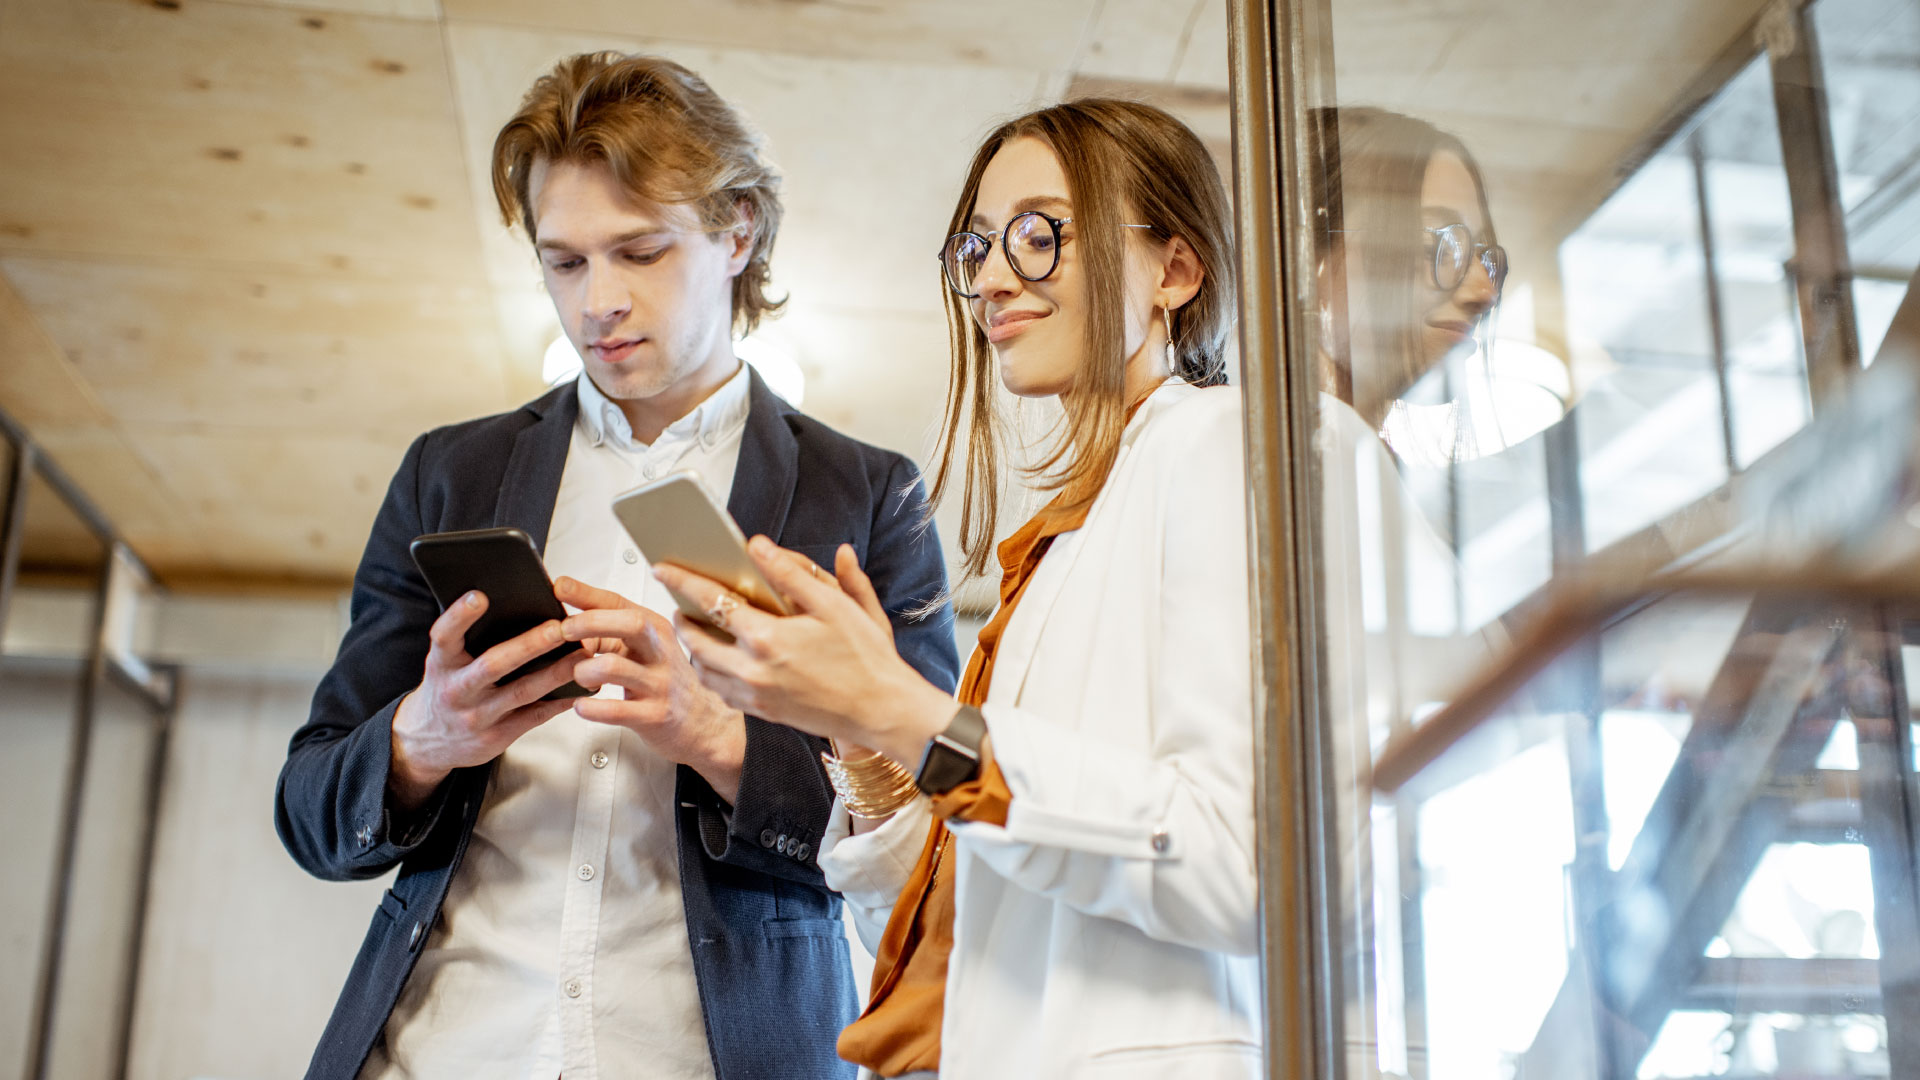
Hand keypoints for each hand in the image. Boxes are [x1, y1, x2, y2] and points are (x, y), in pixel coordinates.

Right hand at [390, 591, 584, 810]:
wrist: (427, 741)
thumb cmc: (446, 689)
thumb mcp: (445, 663)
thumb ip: (466, 640)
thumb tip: (510, 604)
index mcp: (441, 665)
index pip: (444, 636)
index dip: (459, 616)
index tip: (480, 596)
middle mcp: (456, 691)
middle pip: (493, 665)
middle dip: (529, 645)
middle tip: (558, 628)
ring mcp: (476, 717)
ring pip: (521, 692)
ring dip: (555, 672)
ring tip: (582, 654)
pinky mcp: (496, 737)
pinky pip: (534, 716)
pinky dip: (560, 701)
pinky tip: (580, 687)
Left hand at [554, 577, 747, 803]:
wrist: (701, 723)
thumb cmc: (665, 682)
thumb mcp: (643, 650)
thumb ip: (609, 635)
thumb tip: (567, 624)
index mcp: (655, 630)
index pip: (620, 603)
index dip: (588, 594)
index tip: (561, 586)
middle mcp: (660, 652)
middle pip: (631, 624)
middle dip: (592, 622)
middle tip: (565, 629)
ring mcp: (659, 684)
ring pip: (618, 668)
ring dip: (586, 670)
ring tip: (577, 676)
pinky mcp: (654, 715)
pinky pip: (618, 710)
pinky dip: (592, 708)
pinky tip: (581, 706)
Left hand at [653, 537, 954, 767]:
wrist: (882, 710)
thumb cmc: (866, 658)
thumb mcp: (835, 605)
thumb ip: (793, 573)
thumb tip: (760, 546)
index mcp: (768, 638)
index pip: (712, 602)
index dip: (683, 582)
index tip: (664, 568)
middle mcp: (753, 670)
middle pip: (696, 640)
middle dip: (682, 618)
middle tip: (680, 601)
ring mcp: (755, 696)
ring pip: (704, 669)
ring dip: (694, 647)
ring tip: (698, 627)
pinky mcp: (763, 712)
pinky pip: (721, 691)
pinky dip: (713, 672)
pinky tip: (722, 658)